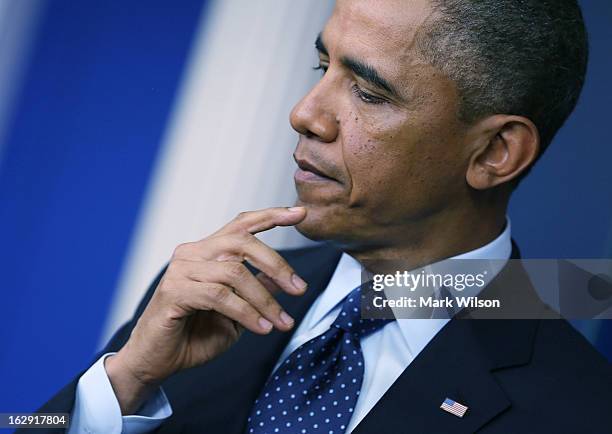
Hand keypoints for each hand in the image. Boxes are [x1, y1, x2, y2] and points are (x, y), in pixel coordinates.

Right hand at [105, 207, 307, 412]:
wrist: (157, 363)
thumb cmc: (193, 336)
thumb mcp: (236, 311)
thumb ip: (255, 290)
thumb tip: (283, 279)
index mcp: (206, 251)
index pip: (241, 224)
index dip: (271, 216)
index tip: (300, 213)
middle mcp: (191, 253)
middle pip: (242, 242)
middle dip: (277, 264)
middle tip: (300, 289)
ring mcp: (180, 270)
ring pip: (234, 273)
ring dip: (265, 300)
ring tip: (282, 322)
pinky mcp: (174, 291)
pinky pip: (220, 296)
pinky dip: (247, 313)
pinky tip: (262, 328)